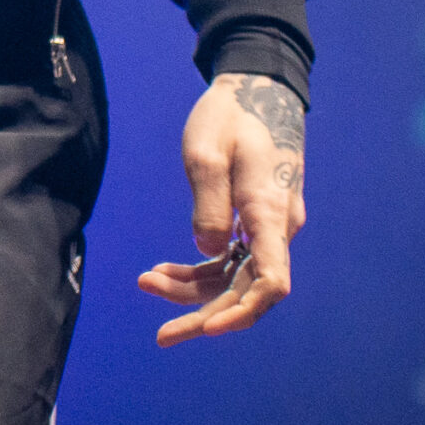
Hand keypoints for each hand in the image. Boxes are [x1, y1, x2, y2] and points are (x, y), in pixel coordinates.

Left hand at [138, 73, 305, 347]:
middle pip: (248, 291)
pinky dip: (201, 269)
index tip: (208, 327)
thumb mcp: (206, 152)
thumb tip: (208, 252)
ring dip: (195, 291)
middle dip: (205, 315)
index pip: (271, 281)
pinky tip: (165, 271)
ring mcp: (268, 226)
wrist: (256, 87)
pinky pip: (232, 258)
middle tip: (161, 336)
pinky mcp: (256, 220)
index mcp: (269, 211)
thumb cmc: (230, 114)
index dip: (242, 312)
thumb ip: (208, 206)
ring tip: (147, 284)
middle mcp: (277, 226)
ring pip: (236, 277)